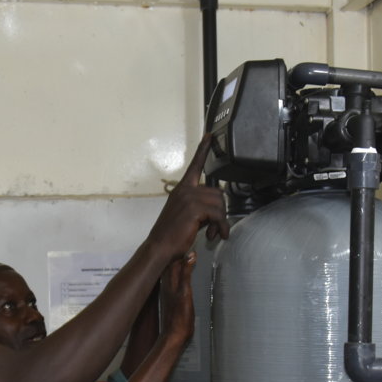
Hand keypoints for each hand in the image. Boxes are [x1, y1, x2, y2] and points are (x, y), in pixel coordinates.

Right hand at [148, 134, 228, 260]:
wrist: (160, 247)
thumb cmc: (171, 235)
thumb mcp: (185, 215)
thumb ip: (198, 207)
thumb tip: (216, 210)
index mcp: (182, 189)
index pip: (194, 165)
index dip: (203, 149)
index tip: (209, 135)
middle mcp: (185, 190)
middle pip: (217, 192)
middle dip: (220, 212)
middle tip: (215, 228)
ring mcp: (189, 198)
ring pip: (219, 204)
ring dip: (221, 222)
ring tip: (214, 233)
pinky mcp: (195, 208)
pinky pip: (218, 215)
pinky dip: (222, 227)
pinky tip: (217, 235)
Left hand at [159, 251, 195, 344]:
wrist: (174, 336)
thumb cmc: (180, 318)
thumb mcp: (186, 293)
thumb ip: (186, 274)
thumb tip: (189, 255)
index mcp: (169, 282)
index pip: (173, 260)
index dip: (178, 249)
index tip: (186, 239)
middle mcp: (166, 285)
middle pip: (170, 264)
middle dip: (176, 254)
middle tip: (184, 244)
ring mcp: (167, 293)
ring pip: (170, 272)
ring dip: (176, 263)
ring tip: (183, 255)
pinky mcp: (170, 300)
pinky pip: (172, 281)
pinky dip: (177, 274)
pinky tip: (180, 275)